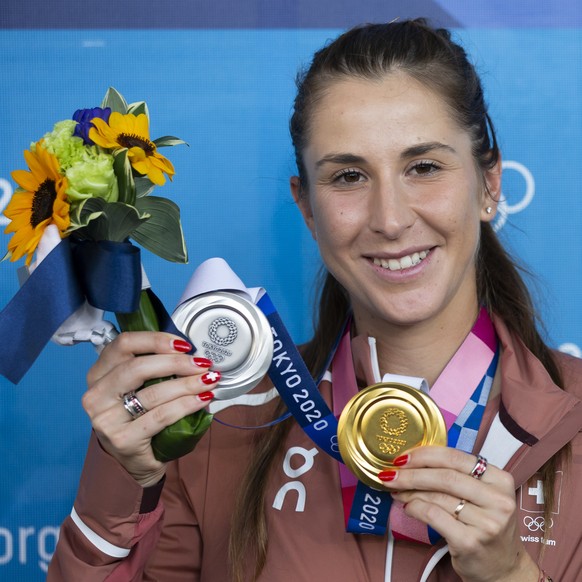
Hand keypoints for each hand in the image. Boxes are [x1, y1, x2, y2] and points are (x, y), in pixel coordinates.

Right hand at [82, 331, 219, 486]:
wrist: (135, 460)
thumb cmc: (140, 416)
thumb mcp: (138, 387)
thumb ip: (152, 366)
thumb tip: (190, 349)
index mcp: (98, 373)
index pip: (123, 344)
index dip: (156, 339)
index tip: (184, 344)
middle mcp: (96, 395)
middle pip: (137, 367)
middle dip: (176, 363)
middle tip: (202, 363)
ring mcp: (106, 419)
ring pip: (153, 392)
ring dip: (187, 384)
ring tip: (209, 380)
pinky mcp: (123, 440)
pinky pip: (161, 416)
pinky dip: (186, 405)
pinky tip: (203, 399)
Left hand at [378, 446, 538, 581]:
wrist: (503, 569)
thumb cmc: (484, 525)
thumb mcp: (481, 495)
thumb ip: (456, 475)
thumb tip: (412, 461)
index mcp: (500, 479)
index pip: (456, 457)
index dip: (424, 455)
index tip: (402, 457)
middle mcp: (498, 500)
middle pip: (445, 477)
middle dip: (412, 474)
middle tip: (391, 474)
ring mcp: (486, 523)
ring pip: (437, 497)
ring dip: (409, 492)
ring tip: (396, 491)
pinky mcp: (471, 542)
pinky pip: (434, 516)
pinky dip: (415, 509)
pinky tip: (407, 508)